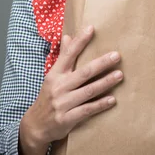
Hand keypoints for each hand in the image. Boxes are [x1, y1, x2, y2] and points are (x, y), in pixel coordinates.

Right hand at [19, 25, 122, 152]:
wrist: (35, 126)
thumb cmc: (48, 97)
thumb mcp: (52, 77)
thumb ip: (62, 58)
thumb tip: (67, 36)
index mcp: (55, 74)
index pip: (68, 54)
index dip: (79, 41)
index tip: (91, 28)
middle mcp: (59, 87)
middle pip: (83, 72)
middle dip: (101, 63)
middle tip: (117, 55)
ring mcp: (62, 103)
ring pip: (88, 91)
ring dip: (105, 82)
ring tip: (119, 75)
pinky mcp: (67, 119)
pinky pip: (87, 110)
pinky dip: (100, 104)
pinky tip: (112, 99)